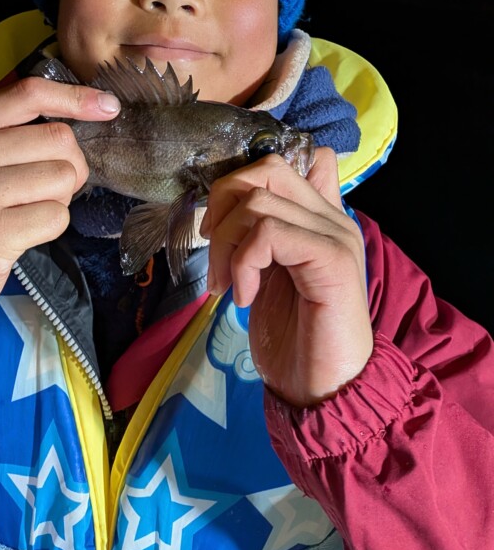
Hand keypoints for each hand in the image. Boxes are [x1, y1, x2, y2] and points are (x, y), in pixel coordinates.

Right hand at [0, 77, 119, 321]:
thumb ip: (21, 126)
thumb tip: (98, 107)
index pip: (30, 94)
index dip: (76, 97)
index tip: (108, 107)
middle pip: (59, 139)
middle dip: (70, 166)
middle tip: (45, 187)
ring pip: (63, 178)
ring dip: (59, 199)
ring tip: (28, 209)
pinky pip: (56, 216)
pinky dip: (51, 226)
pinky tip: (24, 231)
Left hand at [200, 148, 372, 407]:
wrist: (326, 393)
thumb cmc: (296, 340)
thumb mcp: (269, 277)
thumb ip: (264, 239)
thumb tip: (231, 209)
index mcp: (320, 219)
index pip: (301, 156)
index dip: (249, 175)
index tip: (224, 220)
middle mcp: (333, 218)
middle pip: (269, 167)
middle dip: (224, 201)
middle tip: (213, 249)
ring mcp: (335, 235)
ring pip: (260, 199)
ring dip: (226, 243)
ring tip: (226, 285)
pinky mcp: (331, 259)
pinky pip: (269, 232)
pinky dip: (243, 262)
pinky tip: (244, 298)